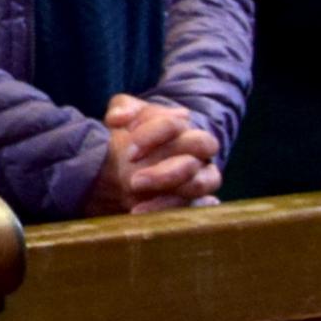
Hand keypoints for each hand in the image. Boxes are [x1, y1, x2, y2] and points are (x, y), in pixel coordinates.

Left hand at [82, 98, 220, 213]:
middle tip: (134, 181)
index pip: (174, 124)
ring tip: (136, 205)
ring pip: (201, 183)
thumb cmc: (132, 133)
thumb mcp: (124, 115)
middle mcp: (197, 150)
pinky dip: (172, 211)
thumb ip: (121, 108)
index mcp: (182, 125)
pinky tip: (141, 212)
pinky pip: (194, 208)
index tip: (129, 152)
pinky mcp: (193, 201)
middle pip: (199, 150)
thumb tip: (118, 118)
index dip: (151, 136)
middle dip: (167, 168)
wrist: (133, 162)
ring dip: (171, 193)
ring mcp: (200, 177)